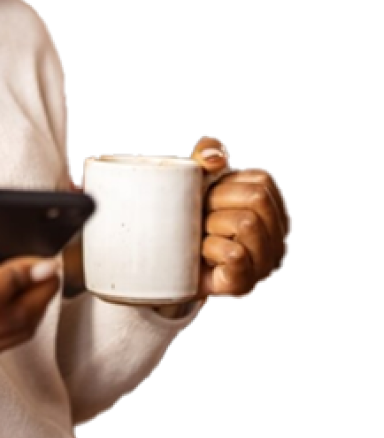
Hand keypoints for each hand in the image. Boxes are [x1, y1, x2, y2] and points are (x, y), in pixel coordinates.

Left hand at [191, 136, 292, 299]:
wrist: (160, 257)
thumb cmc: (184, 212)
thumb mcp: (193, 174)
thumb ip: (207, 152)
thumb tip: (216, 159)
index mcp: (274, 212)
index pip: (262, 181)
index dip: (227, 183)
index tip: (210, 198)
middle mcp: (277, 241)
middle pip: (257, 199)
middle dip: (217, 201)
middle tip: (200, 219)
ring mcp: (264, 266)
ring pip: (247, 222)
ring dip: (210, 224)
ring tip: (201, 236)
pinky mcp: (243, 285)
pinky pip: (234, 253)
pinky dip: (210, 247)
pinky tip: (203, 254)